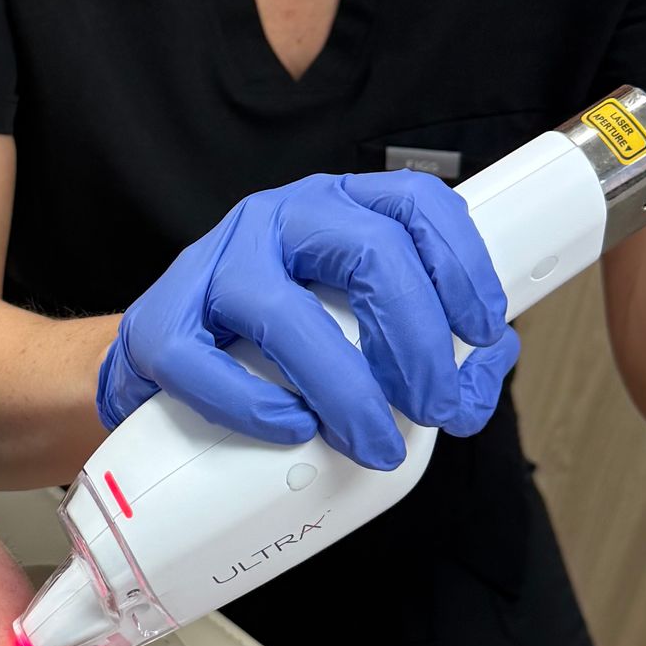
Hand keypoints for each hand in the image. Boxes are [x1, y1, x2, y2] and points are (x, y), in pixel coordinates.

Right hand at [96, 172, 519, 470]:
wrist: (162, 365)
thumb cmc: (271, 344)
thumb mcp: (352, 323)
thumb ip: (422, 343)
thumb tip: (485, 370)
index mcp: (334, 209)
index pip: (415, 204)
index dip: (463, 266)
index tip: (483, 333)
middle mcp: (278, 220)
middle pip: (370, 251)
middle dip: (418, 340)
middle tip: (434, 407)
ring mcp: (214, 265)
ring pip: (285, 312)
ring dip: (346, 387)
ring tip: (373, 441)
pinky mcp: (160, 323)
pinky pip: (204, 363)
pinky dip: (256, 405)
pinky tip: (293, 427)